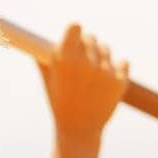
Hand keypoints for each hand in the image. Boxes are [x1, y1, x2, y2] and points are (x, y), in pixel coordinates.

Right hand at [38, 24, 129, 144]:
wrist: (79, 130)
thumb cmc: (59, 102)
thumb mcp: (47, 80)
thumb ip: (43, 58)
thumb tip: (34, 40)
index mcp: (65, 60)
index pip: (75, 27)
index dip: (75, 31)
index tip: (75, 34)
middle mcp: (85, 63)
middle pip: (91, 38)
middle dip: (86, 45)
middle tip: (82, 56)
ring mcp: (104, 72)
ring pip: (106, 49)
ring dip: (100, 56)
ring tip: (93, 72)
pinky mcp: (119, 81)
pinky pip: (122, 62)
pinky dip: (117, 67)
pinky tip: (107, 77)